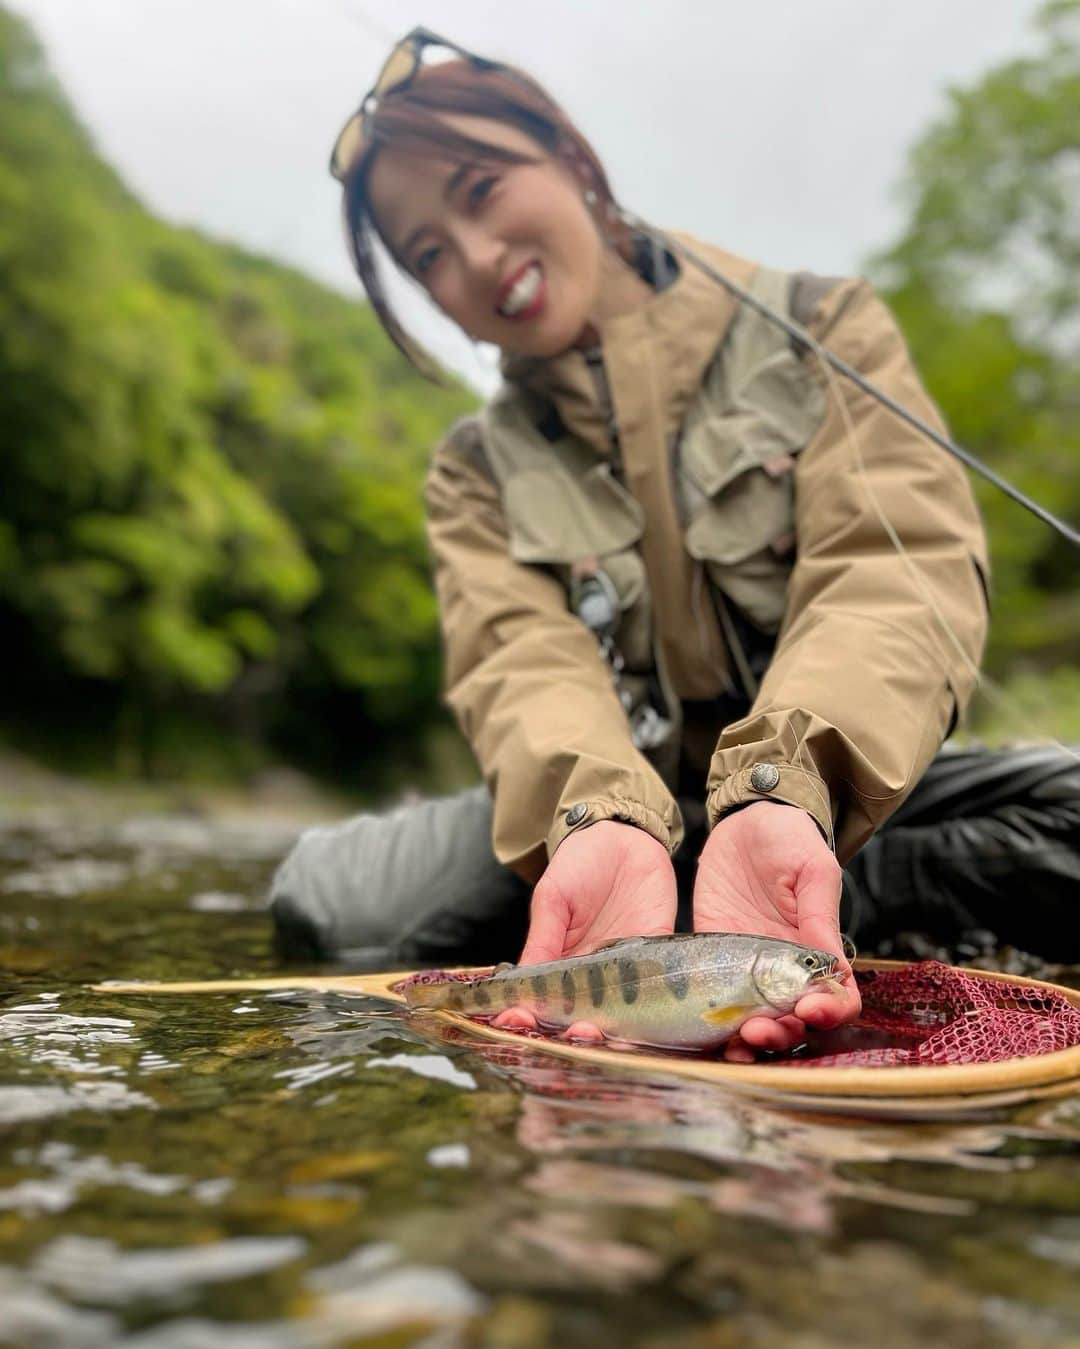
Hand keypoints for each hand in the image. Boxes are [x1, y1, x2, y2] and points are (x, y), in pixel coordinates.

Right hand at [493, 820, 676, 1037]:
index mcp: (558, 961)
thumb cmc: (579, 862)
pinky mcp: (657, 952)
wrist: (623, 835)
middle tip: (574, 1034)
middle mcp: (591, 974)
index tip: (517, 1024)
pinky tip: (648, 1019)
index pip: (540, 998)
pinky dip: (655, 1004)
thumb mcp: (553, 897)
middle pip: (580, 1015)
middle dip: (573, 1031)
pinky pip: (658, 985)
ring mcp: (625, 968)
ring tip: (600, 1034)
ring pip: (618, 1011)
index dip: (527, 1015)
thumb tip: (520, 982)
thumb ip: (543, 937)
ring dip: (611, 1028)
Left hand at [693, 801, 859, 1060]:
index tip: (810, 1009)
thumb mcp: (812, 870)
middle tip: (760, 1030)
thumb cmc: (790, 839)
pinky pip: (716, 1000)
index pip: (837, 999)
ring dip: (750, 1038)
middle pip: (794, 1021)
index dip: (830, 1012)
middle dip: (782, 1032)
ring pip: (757, 1020)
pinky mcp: (713, 961)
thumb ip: (819, 916)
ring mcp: (749, 970)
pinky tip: (708, 1035)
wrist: (745, 820)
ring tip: (737, 1042)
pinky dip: (715, 1024)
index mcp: (819, 950)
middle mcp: (786, 971)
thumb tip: (834, 967)